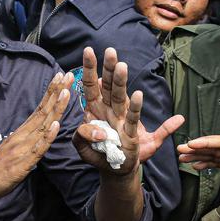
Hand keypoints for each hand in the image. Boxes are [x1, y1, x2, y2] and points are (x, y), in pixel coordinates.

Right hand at [0, 72, 72, 211]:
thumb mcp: (13, 150)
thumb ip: (26, 140)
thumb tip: (39, 133)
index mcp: (21, 132)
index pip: (40, 109)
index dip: (51, 93)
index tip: (61, 77)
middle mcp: (23, 136)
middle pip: (43, 111)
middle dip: (57, 92)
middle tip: (68, 74)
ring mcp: (23, 148)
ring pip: (43, 125)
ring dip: (55, 108)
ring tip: (66, 91)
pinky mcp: (22, 163)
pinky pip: (38, 148)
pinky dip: (47, 136)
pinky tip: (55, 125)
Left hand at [75, 47, 183, 174]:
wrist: (115, 170)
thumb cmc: (99, 154)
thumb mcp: (82, 147)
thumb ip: (81, 136)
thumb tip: (94, 130)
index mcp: (95, 109)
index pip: (90, 85)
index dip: (89, 69)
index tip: (88, 50)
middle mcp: (109, 110)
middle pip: (107, 86)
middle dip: (108, 68)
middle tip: (110, 51)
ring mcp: (121, 120)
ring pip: (120, 97)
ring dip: (120, 82)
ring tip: (121, 66)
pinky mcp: (131, 134)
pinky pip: (133, 118)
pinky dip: (136, 107)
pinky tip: (138, 94)